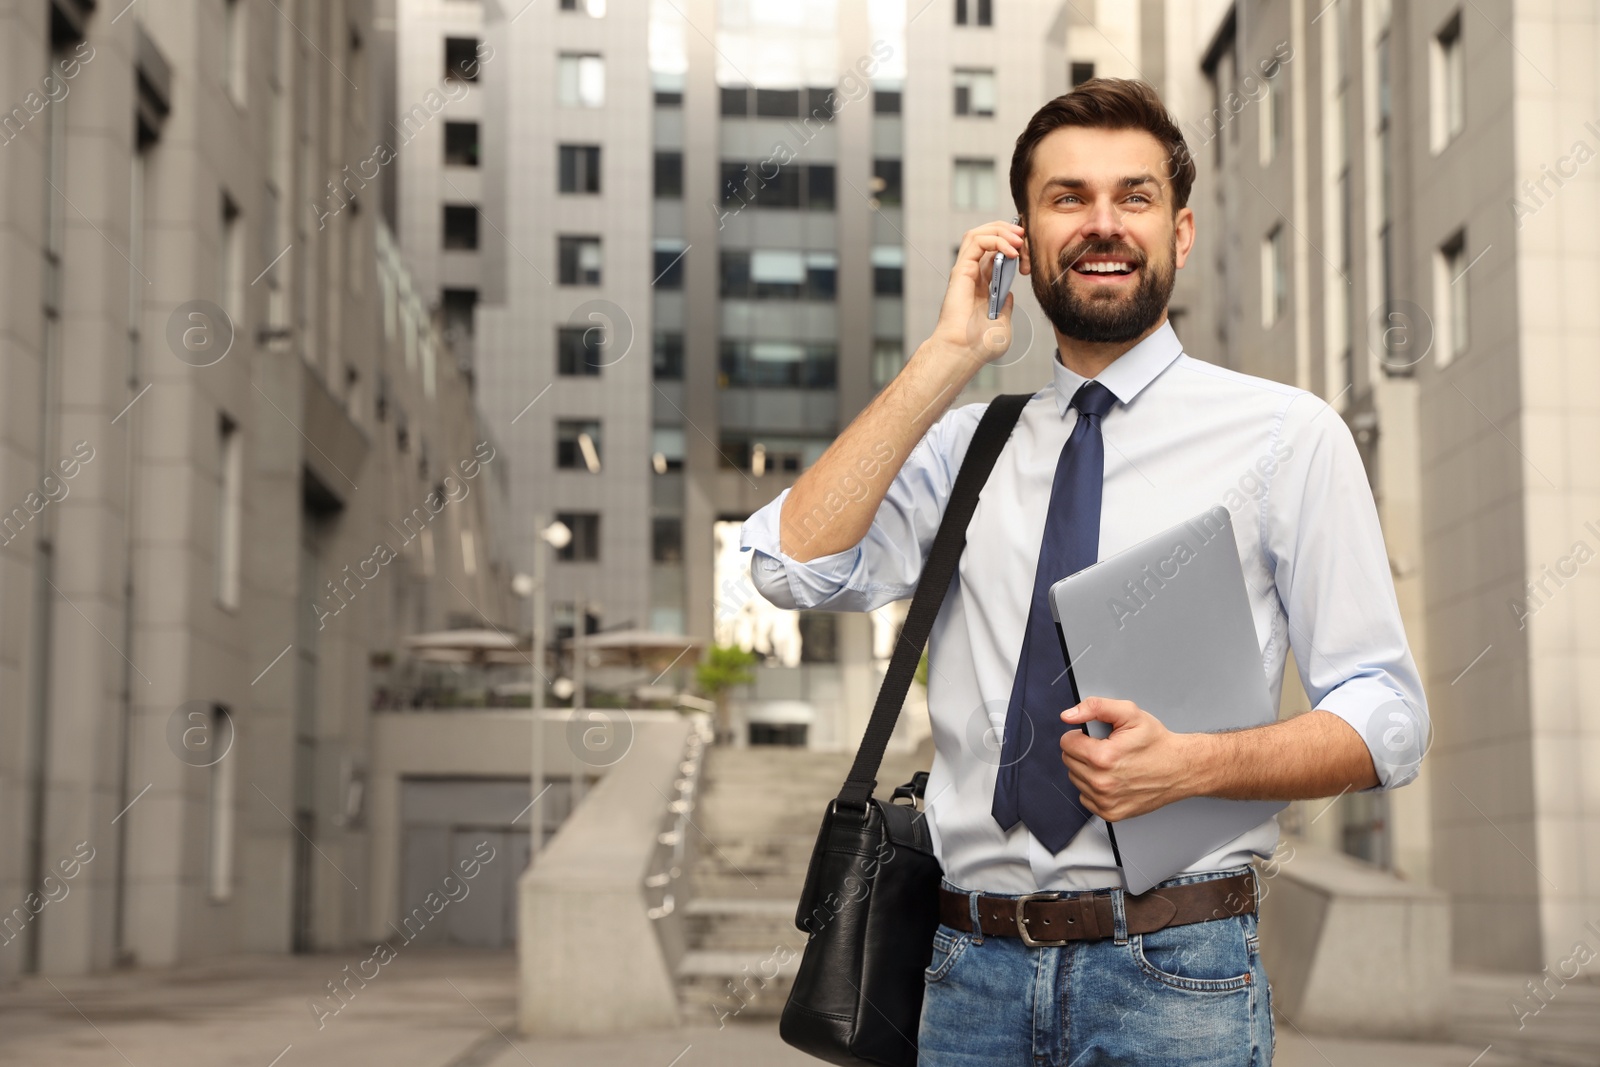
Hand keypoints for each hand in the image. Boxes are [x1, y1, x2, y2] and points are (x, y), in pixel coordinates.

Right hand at [926, 219, 1029, 367]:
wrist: (964, 352)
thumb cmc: (978, 345)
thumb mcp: (1003, 324)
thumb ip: (1006, 307)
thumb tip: (1008, 295)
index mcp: (981, 286)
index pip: (995, 253)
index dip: (1013, 246)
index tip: (1029, 254)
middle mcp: (972, 275)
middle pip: (987, 237)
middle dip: (1009, 232)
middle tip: (1026, 240)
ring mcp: (966, 271)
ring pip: (979, 233)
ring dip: (1002, 231)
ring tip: (1019, 240)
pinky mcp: (961, 270)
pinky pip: (976, 241)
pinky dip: (995, 239)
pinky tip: (1011, 251)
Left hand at [1059, 697, 1199, 821]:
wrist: (1180, 768)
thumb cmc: (1157, 743)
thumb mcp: (1129, 713)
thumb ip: (1095, 708)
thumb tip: (1069, 716)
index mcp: (1103, 758)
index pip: (1066, 743)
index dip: (1080, 735)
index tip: (1095, 737)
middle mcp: (1102, 783)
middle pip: (1069, 760)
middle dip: (1083, 751)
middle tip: (1107, 748)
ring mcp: (1106, 801)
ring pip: (1075, 778)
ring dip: (1088, 769)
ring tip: (1112, 763)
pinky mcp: (1110, 813)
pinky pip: (1085, 797)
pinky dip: (1094, 788)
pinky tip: (1113, 778)